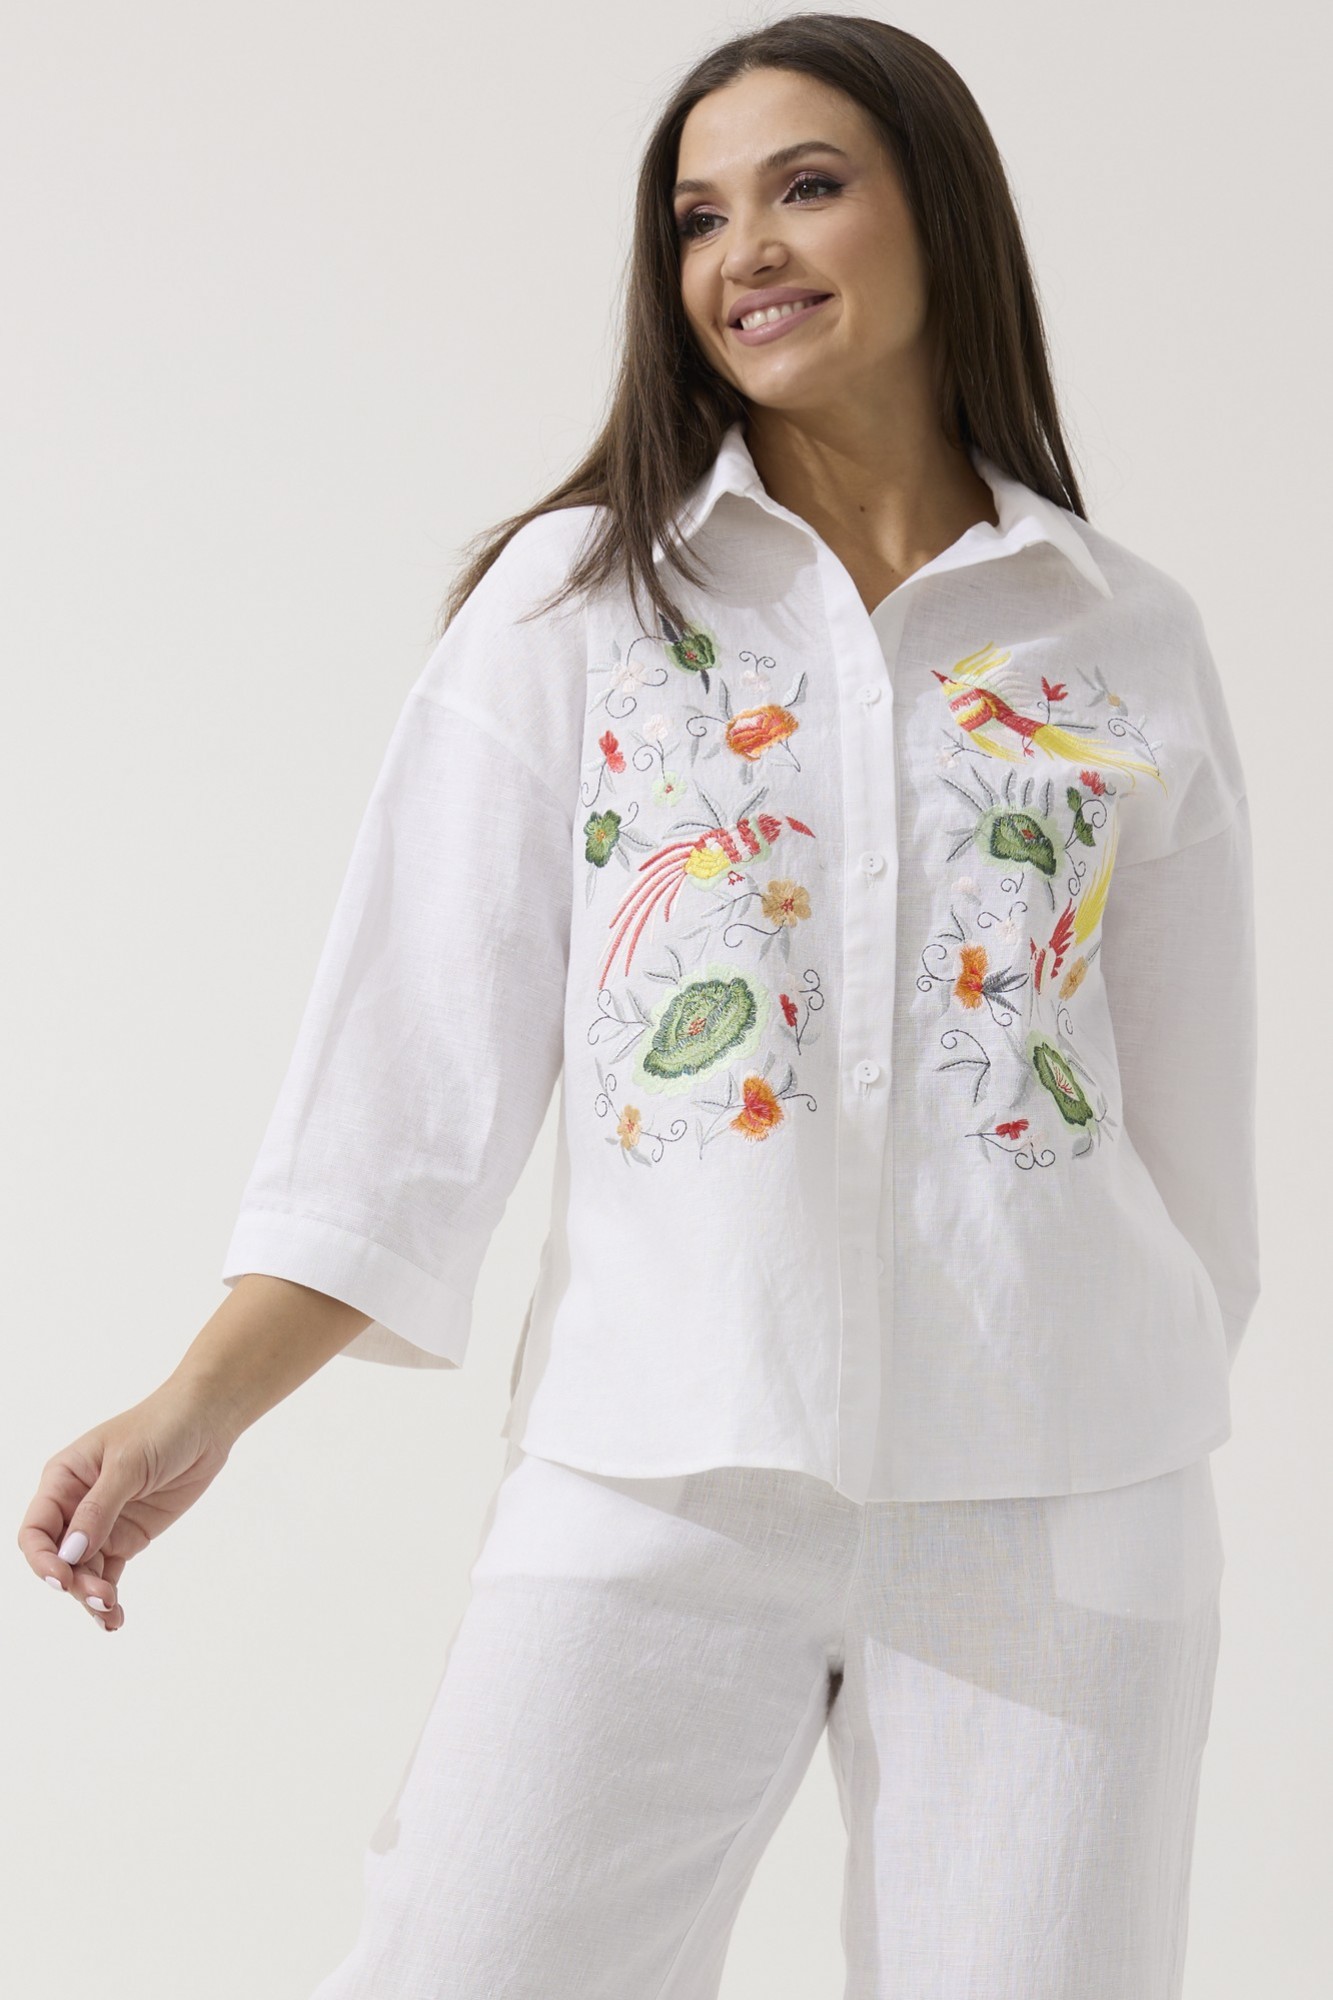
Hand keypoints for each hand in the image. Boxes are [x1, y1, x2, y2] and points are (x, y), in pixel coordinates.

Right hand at [17, 1378, 239, 1631]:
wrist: (207, 1422)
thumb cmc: (163, 1427)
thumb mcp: (129, 1463)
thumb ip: (100, 1507)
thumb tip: (71, 1551)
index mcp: (63, 1479)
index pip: (36, 1529)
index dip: (42, 1559)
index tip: (61, 1579)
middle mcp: (75, 1505)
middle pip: (58, 1558)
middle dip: (74, 1582)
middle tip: (102, 1596)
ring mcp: (101, 1524)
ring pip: (82, 1571)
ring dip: (90, 1595)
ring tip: (111, 1611)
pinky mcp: (127, 1537)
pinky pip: (108, 1573)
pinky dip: (108, 1595)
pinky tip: (114, 1618)